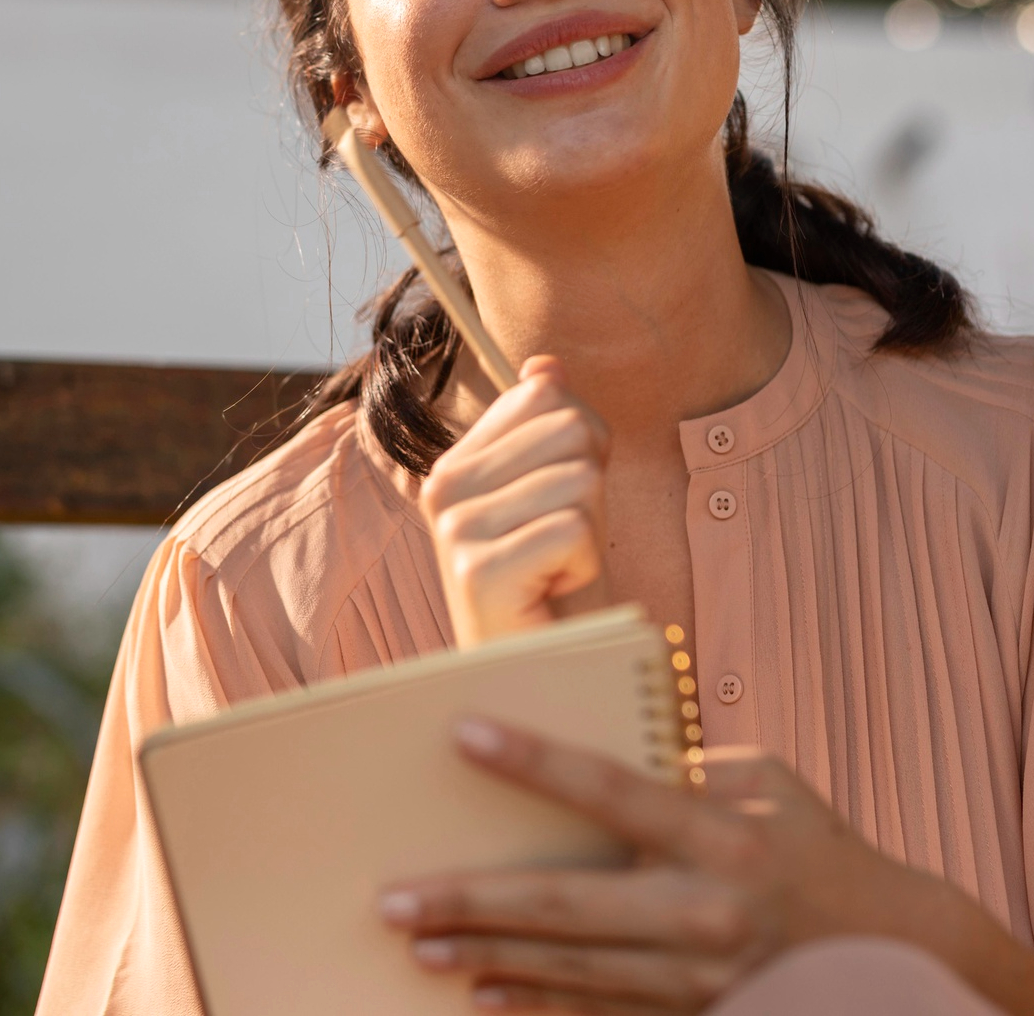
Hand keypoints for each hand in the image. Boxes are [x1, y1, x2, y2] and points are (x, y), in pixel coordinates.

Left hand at [377, 718, 970, 1012]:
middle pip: (566, 906)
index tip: (464, 735)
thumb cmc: (819, 848)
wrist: (898, 955)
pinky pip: (601, 1013)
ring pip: (570, 970)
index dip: (536, 762)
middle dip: (473, 902)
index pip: (613, 790)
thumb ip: (686, 768)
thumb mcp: (769, 785)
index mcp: (725, 835)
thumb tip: (597, 751)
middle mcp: (708, 910)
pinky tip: (482, 992)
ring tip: (418, 944)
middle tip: (393, 899)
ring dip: (487, 956)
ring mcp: (700, 976)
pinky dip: (537, 1003)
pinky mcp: (697, 1015)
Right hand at [420, 356, 609, 647]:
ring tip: (557, 570)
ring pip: (579, 480)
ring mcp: (454, 529)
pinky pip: (574, 530)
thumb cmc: (552, 585)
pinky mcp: (478, 571)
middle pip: (570, 430)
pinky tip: (554, 592)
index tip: (562, 499)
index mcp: (456, 462)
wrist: (538, 669)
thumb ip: (547, 426)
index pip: (545, 395)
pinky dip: (584, 565)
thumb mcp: (559, 493)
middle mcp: (441, 488)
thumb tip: (545, 364)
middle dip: (592, 488)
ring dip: (591, 532)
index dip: (583, 444)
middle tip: (565, 542)